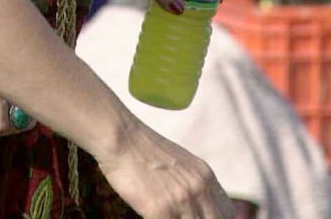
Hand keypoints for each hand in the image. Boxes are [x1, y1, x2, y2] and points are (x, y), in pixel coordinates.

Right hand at [98, 115, 234, 218]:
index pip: (227, 213)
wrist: (120, 135)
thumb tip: (196, 202)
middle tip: (181, 217)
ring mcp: (181, 200)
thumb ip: (192, 181)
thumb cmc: (142, 148)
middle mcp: (199, 188)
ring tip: (164, 215)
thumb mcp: (179, 161)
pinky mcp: (161, 210)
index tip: (202, 218)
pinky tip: (151, 216)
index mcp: (205, 175)